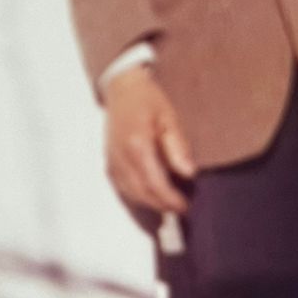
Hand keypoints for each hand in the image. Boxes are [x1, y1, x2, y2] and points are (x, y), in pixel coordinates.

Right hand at [104, 65, 194, 215]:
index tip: (186, 205)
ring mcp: (112, 161)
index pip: (154, 184)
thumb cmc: (148, 100)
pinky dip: (138, 196)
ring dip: (150, 202)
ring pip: (131, 194)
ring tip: (169, 203)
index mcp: (136, 146)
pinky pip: (123, 188)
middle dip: (162, 205)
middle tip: (181, 208)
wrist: (122, 89)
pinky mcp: (109, 162)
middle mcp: (120, 158)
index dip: (170, 199)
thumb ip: (177, 146)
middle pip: (142, 193)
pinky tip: (151, 195)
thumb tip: (188, 173)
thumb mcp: (169, 117)